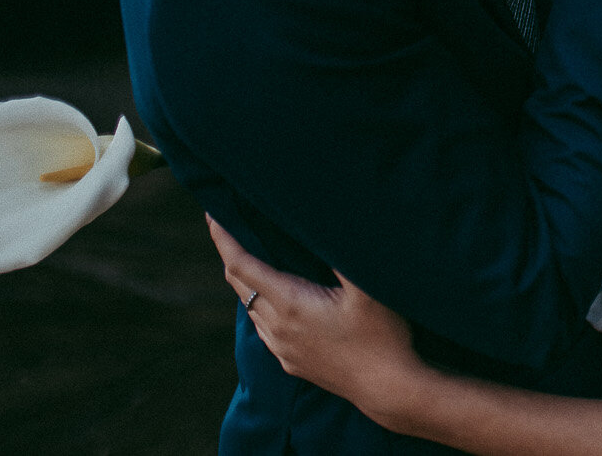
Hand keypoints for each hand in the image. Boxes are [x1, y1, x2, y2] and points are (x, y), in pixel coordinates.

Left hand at [208, 216, 420, 428]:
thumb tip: (326, 218)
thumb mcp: (368, 287)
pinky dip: (260, 303)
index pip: (241, 265)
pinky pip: (263, 327)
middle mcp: (277, 327)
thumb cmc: (383, 334)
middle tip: (232, 221)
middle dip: (231, 252)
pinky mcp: (291, 362)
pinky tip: (276, 295)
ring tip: (255, 252)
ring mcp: (282, 348)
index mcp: (290, 303)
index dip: (223, 237)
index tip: (212, 212)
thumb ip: (342, 252)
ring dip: (247, 279)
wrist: (389, 387)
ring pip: (251, 306)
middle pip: (239, 284)